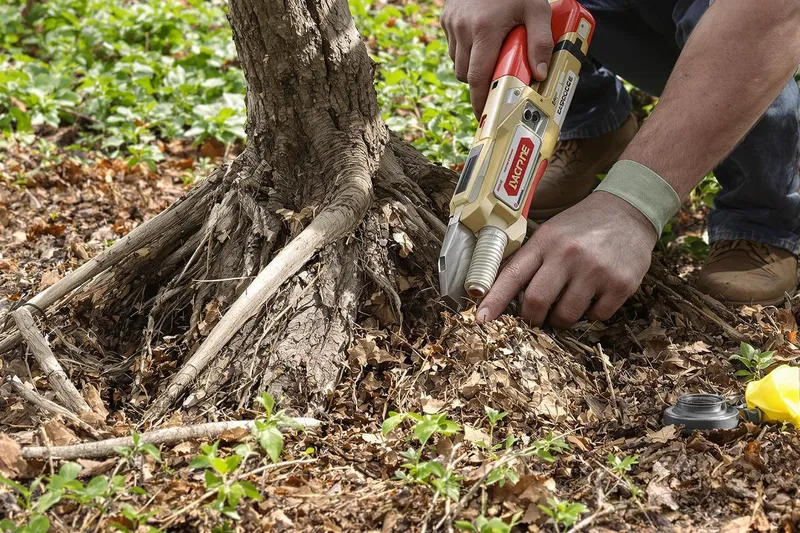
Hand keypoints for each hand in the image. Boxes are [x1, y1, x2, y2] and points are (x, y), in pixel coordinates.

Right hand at [440, 0, 553, 115]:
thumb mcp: (537, 9)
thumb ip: (541, 42)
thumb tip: (540, 74)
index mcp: (484, 29)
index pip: (477, 77)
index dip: (480, 101)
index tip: (485, 115)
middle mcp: (463, 28)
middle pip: (465, 74)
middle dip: (479, 83)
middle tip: (496, 83)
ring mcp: (451, 23)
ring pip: (457, 62)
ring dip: (472, 67)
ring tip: (491, 57)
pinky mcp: (446, 18)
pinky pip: (453, 46)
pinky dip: (466, 51)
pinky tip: (481, 41)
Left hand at [476, 192, 657, 327]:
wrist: (630, 209)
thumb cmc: (583, 226)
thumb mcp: (550, 233)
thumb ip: (530, 262)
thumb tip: (504, 298)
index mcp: (545, 242)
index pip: (512, 276)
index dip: (494, 301)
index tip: (480, 320)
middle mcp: (568, 255)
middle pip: (536, 302)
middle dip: (532, 318)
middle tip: (536, 318)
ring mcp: (595, 270)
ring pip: (565, 316)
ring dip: (562, 318)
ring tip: (569, 301)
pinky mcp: (621, 284)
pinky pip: (596, 316)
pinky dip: (591, 313)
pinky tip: (595, 294)